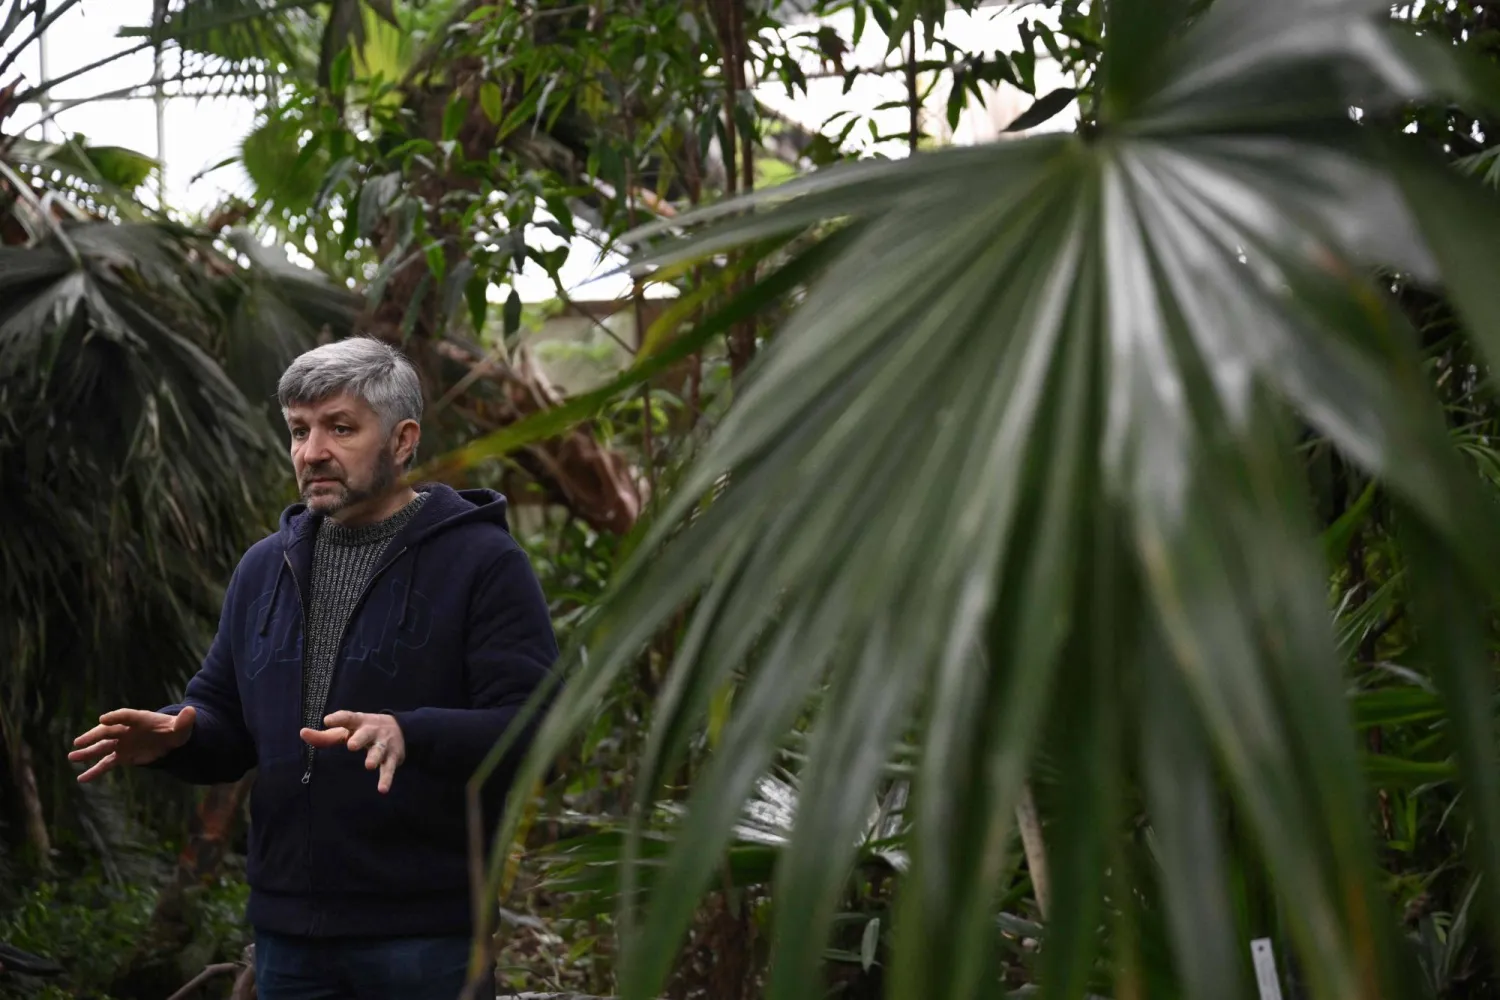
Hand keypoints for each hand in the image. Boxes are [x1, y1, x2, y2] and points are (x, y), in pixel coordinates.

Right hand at [69, 707, 196, 782]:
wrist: (169, 739)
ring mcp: (122, 742)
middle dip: (93, 736)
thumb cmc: (175, 729)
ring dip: (88, 753)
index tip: (103, 719)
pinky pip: (106, 763)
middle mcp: (127, 730)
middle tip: (78, 741)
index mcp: (140, 719)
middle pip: (108, 731)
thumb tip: (192, 712)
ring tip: (72, 757)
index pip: (125, 716)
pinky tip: (82, 779)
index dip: (115, 717)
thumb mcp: (183, 726)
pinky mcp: (122, 755)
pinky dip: (95, 771)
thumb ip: (185, 720)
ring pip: (102, 747)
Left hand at [301, 712, 405, 793]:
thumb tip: (302, 732)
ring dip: (374, 757)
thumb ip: (324, 736)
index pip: (348, 718)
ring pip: (379, 751)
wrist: (401, 729)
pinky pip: (389, 769)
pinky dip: (386, 779)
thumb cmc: (363, 731)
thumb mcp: (346, 730)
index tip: (327, 721)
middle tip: (351, 746)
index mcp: (359, 722)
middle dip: (359, 739)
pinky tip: (382, 789)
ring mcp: (383, 745)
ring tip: (369, 766)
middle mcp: (372, 731)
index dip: (338, 718)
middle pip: (365, 734)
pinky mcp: (392, 758)